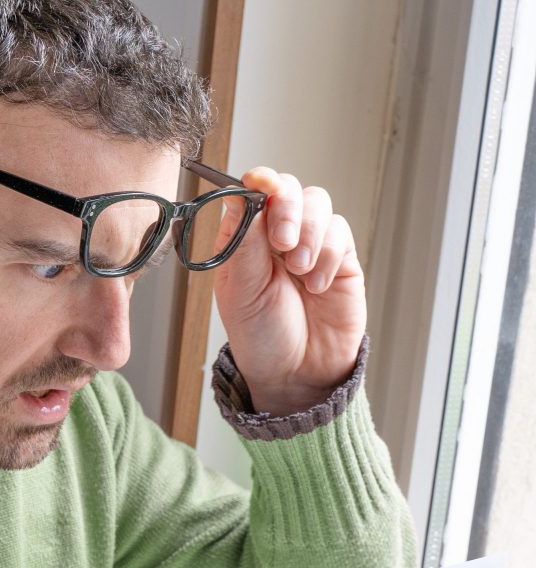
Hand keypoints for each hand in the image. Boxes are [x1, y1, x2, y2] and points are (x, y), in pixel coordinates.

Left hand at [210, 167, 365, 415]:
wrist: (298, 372)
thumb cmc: (261, 335)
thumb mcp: (241, 292)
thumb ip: (243, 243)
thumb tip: (241, 195)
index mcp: (243, 240)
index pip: (251, 192)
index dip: (258, 181)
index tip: (261, 184)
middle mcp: (276, 236)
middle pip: (288, 189)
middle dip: (287, 208)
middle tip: (282, 243)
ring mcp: (310, 243)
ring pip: (318, 204)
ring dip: (310, 234)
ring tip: (299, 271)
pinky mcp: (341, 258)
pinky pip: (341, 233)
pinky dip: (329, 256)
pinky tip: (317, 285)